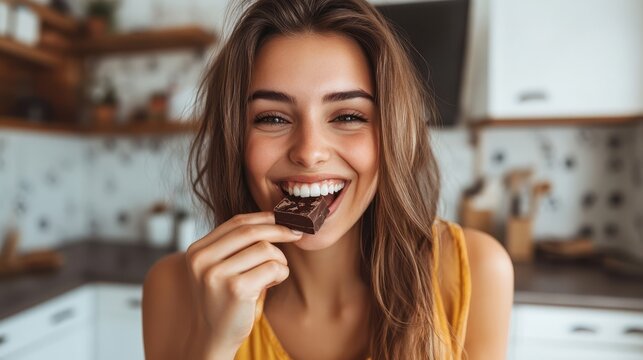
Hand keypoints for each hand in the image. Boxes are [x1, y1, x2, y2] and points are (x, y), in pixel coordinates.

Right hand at [184, 211, 301, 351]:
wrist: (214, 337)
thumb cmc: (224, 299)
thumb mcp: (221, 267)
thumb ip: (236, 245)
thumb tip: (275, 219)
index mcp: (197, 250)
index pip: (236, 222)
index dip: (264, 217)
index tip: (283, 218)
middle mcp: (203, 260)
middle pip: (251, 231)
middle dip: (279, 230)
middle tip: (296, 234)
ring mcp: (217, 274)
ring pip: (265, 249)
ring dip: (279, 260)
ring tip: (273, 274)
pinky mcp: (236, 289)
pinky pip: (272, 268)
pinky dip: (281, 273)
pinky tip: (272, 284)